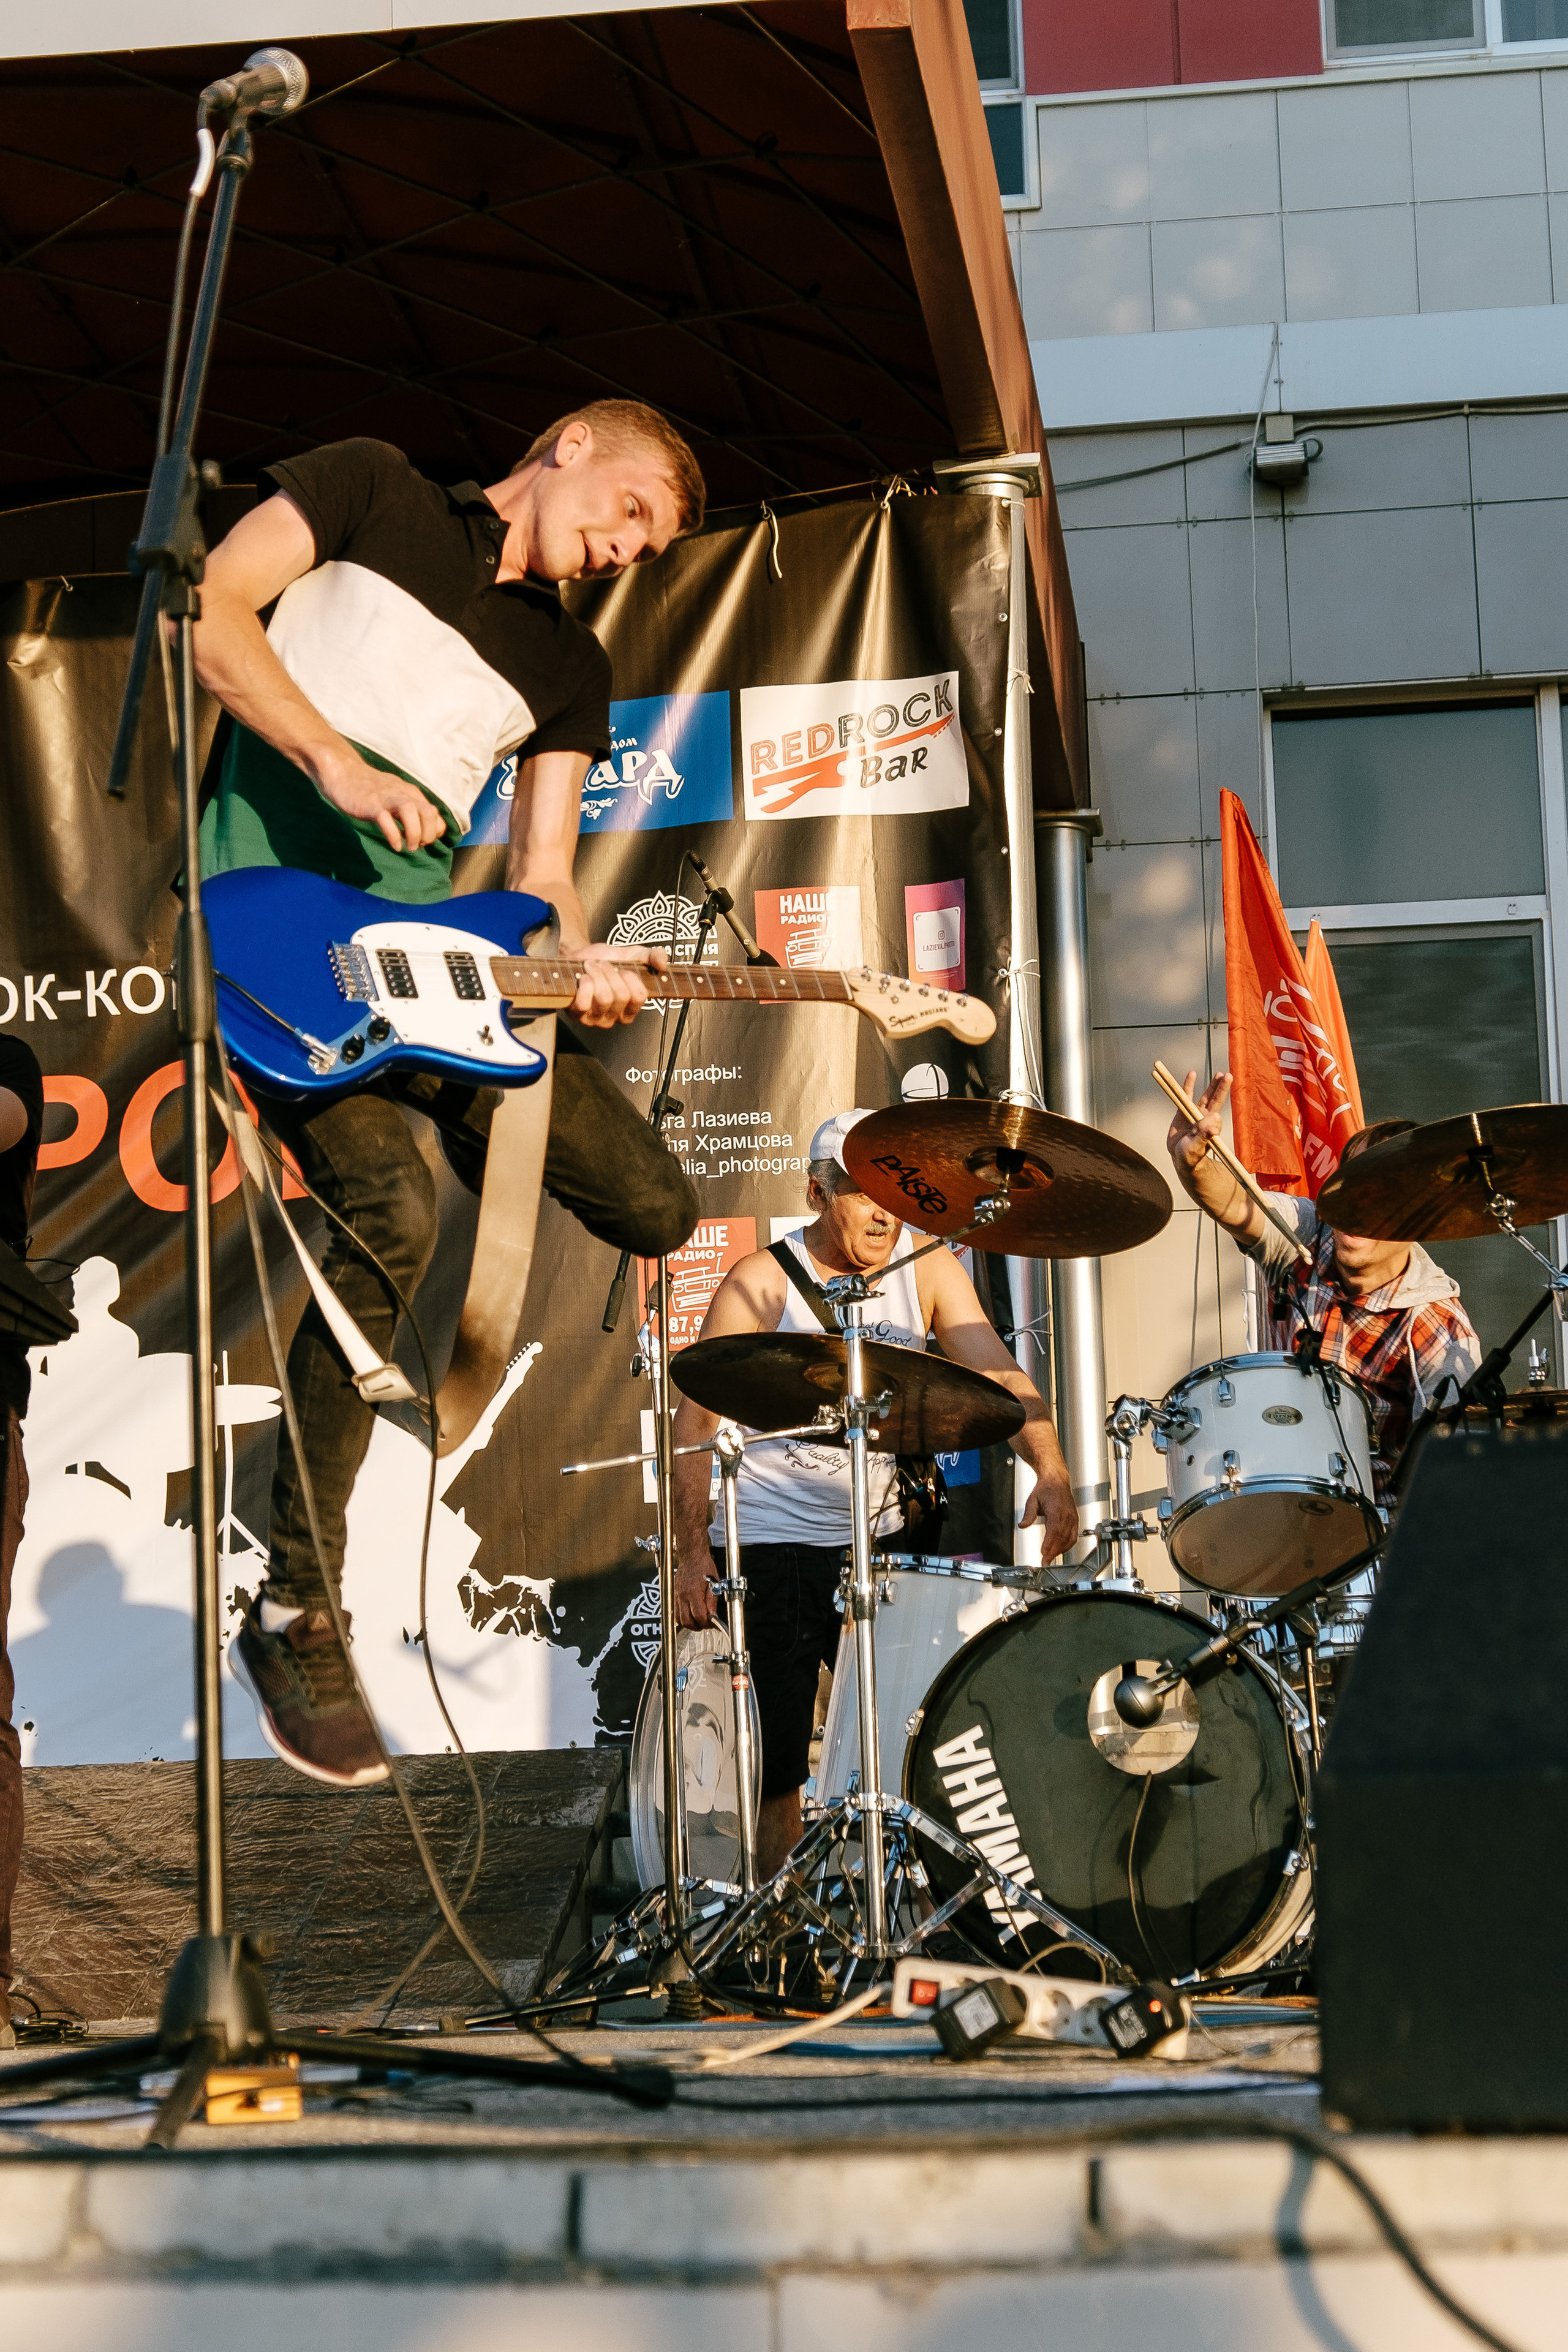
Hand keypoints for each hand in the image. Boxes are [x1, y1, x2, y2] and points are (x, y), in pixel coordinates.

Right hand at [318, 751, 446, 855]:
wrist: (343, 772)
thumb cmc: (371, 789)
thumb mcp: (396, 795)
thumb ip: (411, 809)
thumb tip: (424, 830)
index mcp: (411, 793)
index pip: (435, 814)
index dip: (434, 831)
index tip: (423, 841)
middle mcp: (402, 794)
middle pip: (429, 812)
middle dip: (429, 834)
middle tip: (417, 845)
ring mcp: (386, 798)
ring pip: (411, 812)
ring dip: (414, 834)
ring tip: (409, 847)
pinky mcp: (369, 805)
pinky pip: (385, 820)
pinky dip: (394, 835)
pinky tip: (395, 845)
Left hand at [569, 941, 669, 1028]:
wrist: (579, 956)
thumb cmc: (606, 960)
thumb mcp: (633, 955)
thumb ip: (652, 956)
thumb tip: (662, 963)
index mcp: (631, 1008)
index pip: (640, 996)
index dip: (631, 977)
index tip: (624, 968)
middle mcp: (615, 1018)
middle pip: (621, 995)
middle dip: (611, 972)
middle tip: (603, 965)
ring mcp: (596, 1019)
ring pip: (603, 997)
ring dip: (596, 974)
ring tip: (592, 968)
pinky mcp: (577, 1015)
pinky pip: (584, 1003)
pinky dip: (583, 983)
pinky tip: (582, 978)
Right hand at [674, 1552, 719, 1629]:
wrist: (691, 1555)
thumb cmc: (702, 1565)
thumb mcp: (714, 1583)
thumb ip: (712, 1602)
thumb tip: (713, 1616)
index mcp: (693, 1592)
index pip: (699, 1616)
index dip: (707, 1623)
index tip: (712, 1623)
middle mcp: (682, 1595)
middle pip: (686, 1621)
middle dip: (697, 1626)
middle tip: (706, 1624)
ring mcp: (676, 1595)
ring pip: (678, 1619)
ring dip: (689, 1623)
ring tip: (698, 1620)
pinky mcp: (673, 1594)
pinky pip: (674, 1611)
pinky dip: (682, 1617)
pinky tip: (689, 1614)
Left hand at [1018, 1462, 1079, 1561]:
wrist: (1057, 1480)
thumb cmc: (1046, 1489)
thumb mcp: (1032, 1500)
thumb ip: (1028, 1514)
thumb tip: (1022, 1525)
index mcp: (1057, 1511)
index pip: (1054, 1532)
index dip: (1050, 1545)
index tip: (1044, 1554)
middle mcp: (1067, 1515)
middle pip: (1062, 1538)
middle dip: (1053, 1552)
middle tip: (1046, 1562)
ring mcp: (1073, 1518)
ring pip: (1069, 1539)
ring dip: (1060, 1550)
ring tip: (1051, 1557)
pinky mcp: (1075, 1519)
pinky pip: (1074, 1536)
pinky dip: (1068, 1545)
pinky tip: (1061, 1550)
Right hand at [1166, 1069, 1232, 1172]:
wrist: (1181, 1158)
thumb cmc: (1191, 1157)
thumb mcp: (1196, 1149)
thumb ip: (1204, 1136)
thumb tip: (1215, 1120)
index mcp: (1212, 1126)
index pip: (1215, 1113)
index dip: (1213, 1114)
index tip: (1206, 1120)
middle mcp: (1206, 1117)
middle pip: (1215, 1099)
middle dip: (1222, 1087)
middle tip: (1228, 1075)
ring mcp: (1195, 1113)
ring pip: (1205, 1096)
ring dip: (1212, 1085)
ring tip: (1220, 1074)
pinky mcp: (1183, 1111)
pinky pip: (1186, 1095)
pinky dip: (1189, 1084)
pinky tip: (1192, 1073)